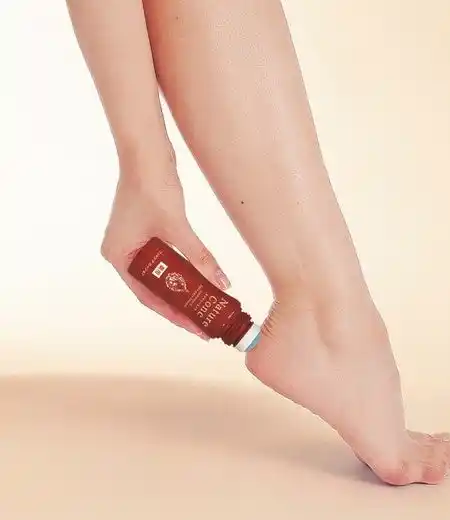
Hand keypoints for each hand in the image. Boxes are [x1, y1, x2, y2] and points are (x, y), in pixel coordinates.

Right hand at [100, 153, 229, 339]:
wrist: (146, 151)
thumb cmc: (153, 186)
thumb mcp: (178, 227)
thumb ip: (199, 257)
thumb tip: (222, 283)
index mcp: (118, 256)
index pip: (148, 297)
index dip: (174, 316)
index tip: (196, 329)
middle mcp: (122, 253)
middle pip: (154, 289)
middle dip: (180, 305)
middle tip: (204, 322)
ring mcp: (133, 243)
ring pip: (161, 276)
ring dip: (182, 289)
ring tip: (205, 306)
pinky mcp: (146, 233)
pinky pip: (165, 261)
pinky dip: (182, 270)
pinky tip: (200, 280)